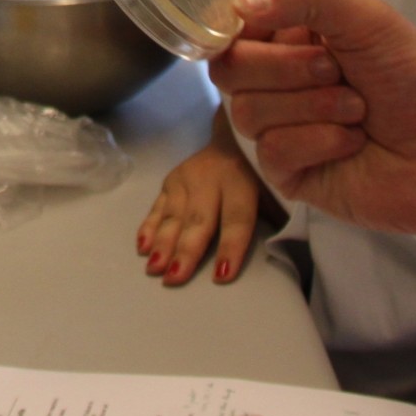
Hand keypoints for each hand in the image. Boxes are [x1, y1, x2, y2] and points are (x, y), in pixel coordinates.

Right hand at [138, 127, 262, 285]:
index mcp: (242, 181)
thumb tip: (274, 252)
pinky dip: (148, 228)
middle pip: (199, 220)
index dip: (230, 247)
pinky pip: (156, 208)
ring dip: (162, 244)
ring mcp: (185, 178)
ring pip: (173, 215)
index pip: (236, 219)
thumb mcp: (272, 191)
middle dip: (186, 251)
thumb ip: (271, 216)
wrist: (233, 137)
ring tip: (154, 269)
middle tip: (174, 278)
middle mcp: (210, 178)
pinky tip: (142, 248)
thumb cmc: (258, 175)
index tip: (222, 275)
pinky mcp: (169, 181)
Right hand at [214, 0, 415, 248]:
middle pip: (230, 70)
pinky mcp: (288, 174)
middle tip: (338, 72)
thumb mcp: (366, 17)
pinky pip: (272, 152)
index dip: (242, 32)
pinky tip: (352, 143)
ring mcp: (280, 129)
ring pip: (247, 112)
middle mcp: (278, 82)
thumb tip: (238, 6)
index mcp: (290, 38)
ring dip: (313, 106)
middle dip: (288, 69)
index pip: (231, 30)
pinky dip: (319, 141)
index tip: (269, 30)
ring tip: (358, 111)